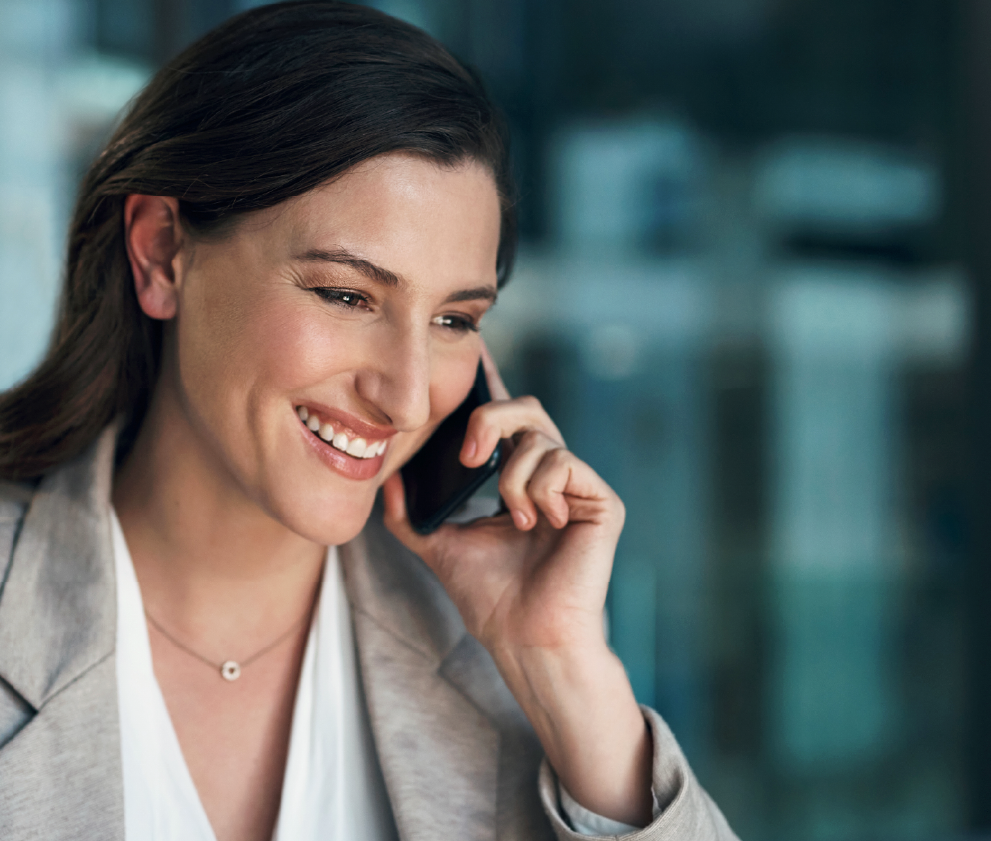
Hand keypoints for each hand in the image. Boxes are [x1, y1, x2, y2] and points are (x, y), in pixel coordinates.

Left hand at [381, 344, 622, 657]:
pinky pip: (565, 462)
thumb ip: (412, 514)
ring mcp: (579, 488)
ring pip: (541, 437)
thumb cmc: (491, 600)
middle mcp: (549, 477)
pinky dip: (540, 487)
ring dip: (512, 476)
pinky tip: (540, 522)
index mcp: (516, 480)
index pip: (505, 421)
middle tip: (467, 457)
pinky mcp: (602, 501)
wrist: (524, 638)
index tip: (471, 352)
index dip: (490, 386)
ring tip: (514, 518)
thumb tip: (388, 480)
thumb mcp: (439, 546)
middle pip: (526, 408)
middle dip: (491, 418)